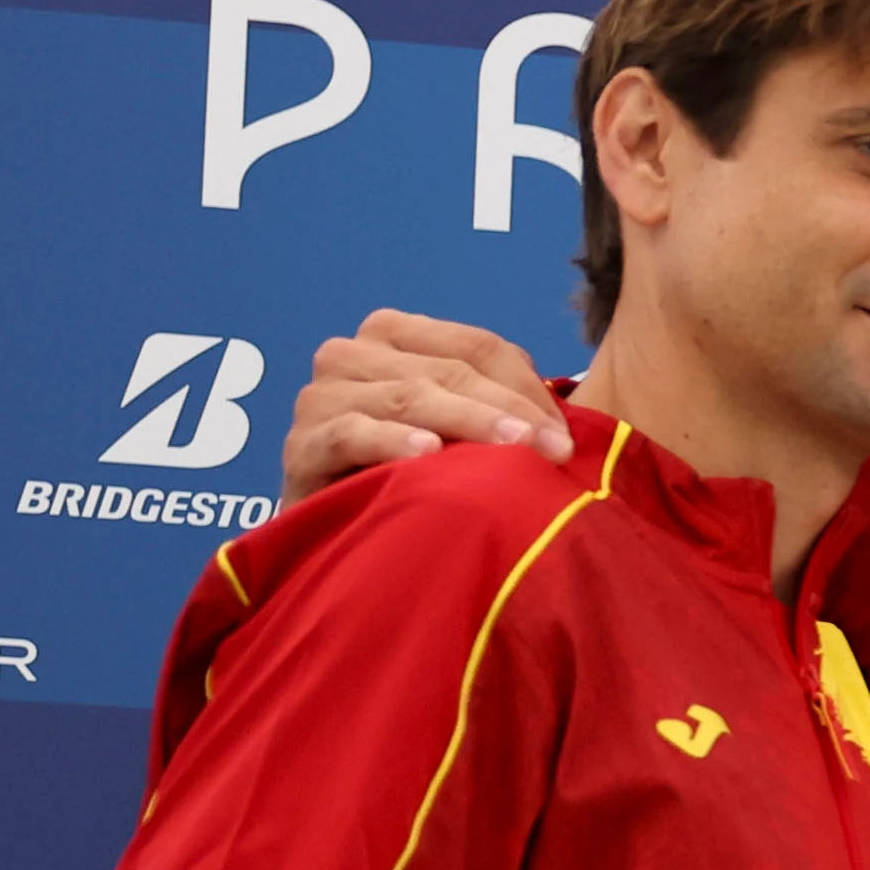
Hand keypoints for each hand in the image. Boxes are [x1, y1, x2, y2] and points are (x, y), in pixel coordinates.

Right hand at [282, 312, 563, 502]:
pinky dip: (392, 441)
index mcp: (394, 336)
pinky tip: (428, 455)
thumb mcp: (463, 432)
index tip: (567, 437)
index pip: (476, 345)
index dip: (527, 385)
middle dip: (510, 409)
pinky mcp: (301, 445)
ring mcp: (321, 397)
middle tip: (557, 452)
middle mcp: (352, 355)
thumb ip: (503, 406)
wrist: (346, 533)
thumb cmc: (414, 478)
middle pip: (449, 370)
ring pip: (409, 396)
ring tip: (514, 452)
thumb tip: (568, 425)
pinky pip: (352, 433)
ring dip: (468, 423)